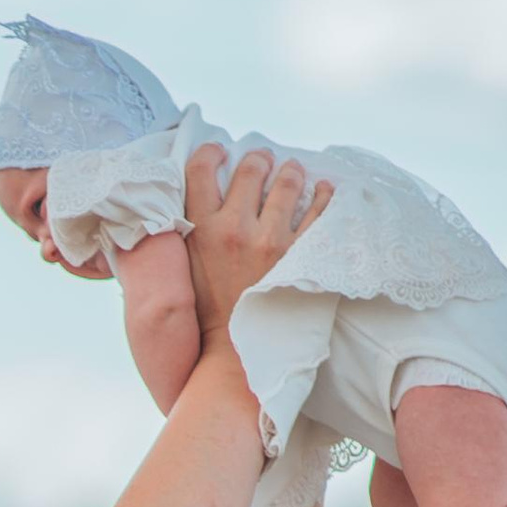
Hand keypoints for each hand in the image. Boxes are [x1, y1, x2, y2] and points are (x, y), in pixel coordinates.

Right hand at [184, 140, 330, 346]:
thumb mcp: (183, 270)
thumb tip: (182, 208)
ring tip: (293, 171)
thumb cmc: (206, 314)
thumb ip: (185, 235)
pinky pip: (320, 210)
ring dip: (292, 171)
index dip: (211, 152)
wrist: (235, 355)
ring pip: (288, 182)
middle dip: (259, 159)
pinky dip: (324, 195)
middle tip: (263, 161)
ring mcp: (271, 240)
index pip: (200, 169)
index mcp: (201, 230)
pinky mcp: (299, 254)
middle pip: (251, 169)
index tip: (220, 151)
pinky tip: (324, 189)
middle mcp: (235, 229)